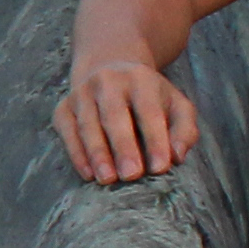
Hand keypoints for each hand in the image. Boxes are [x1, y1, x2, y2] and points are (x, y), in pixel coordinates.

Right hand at [58, 60, 199, 185]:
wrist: (109, 69)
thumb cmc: (149, 98)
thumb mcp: (175, 105)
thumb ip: (185, 130)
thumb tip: (177, 156)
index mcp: (140, 79)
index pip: (149, 111)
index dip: (156, 139)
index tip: (160, 168)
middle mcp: (108, 81)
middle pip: (114, 115)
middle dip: (123, 146)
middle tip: (131, 175)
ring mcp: (82, 93)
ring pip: (88, 124)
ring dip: (97, 153)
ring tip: (107, 179)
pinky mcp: (63, 108)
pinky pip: (68, 131)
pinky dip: (77, 153)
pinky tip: (88, 173)